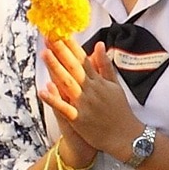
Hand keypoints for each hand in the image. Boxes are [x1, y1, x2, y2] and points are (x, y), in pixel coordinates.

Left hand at [39, 39, 142, 156]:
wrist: (126, 137)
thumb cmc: (120, 111)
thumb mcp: (115, 86)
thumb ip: (105, 65)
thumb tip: (99, 45)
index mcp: (99, 81)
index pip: (83, 59)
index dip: (71, 46)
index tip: (61, 32)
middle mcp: (91, 90)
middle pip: (74, 67)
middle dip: (61, 51)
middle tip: (50, 35)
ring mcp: (85, 104)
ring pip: (67, 83)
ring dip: (56, 68)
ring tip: (44, 53)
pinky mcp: (79, 119)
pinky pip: (64, 108)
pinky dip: (54, 100)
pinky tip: (42, 90)